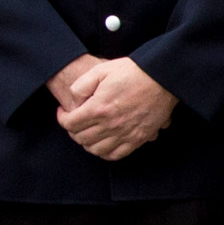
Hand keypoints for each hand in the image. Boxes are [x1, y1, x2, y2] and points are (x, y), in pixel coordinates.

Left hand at [54, 54, 178, 160]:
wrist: (161, 78)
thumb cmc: (132, 72)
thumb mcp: (101, 70)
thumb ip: (81, 86)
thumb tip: (73, 102)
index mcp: (99, 107)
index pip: (70, 124)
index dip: (62, 118)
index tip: (63, 112)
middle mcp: (110, 124)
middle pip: (80, 138)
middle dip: (72, 130)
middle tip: (75, 121)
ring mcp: (124, 134)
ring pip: (95, 150)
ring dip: (87, 142)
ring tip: (87, 132)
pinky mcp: (137, 139)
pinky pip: (115, 155)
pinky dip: (104, 152)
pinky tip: (103, 142)